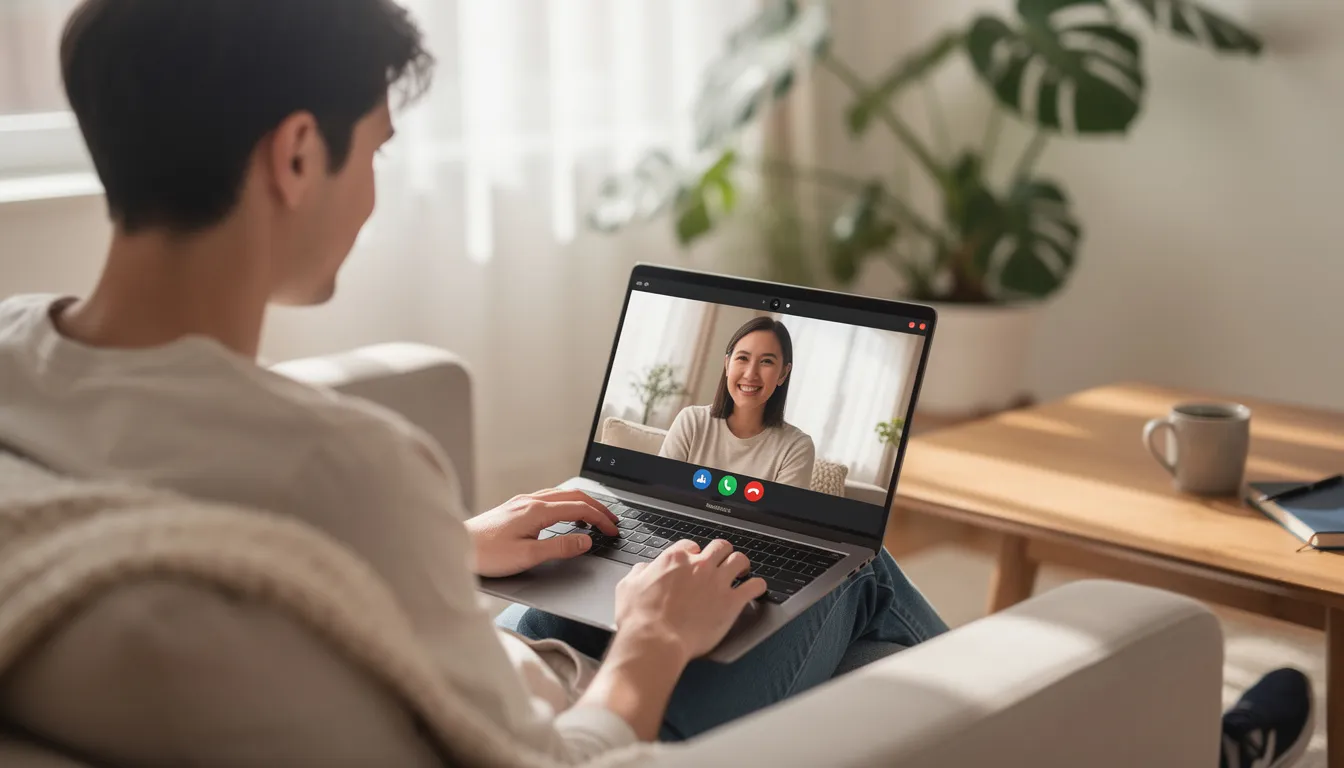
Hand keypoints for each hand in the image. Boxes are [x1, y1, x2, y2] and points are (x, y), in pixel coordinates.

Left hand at [466, 489, 618, 577]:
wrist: (454, 546)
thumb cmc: (486, 554)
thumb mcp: (527, 556)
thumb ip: (559, 547)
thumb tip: (586, 540)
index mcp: (537, 511)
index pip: (580, 509)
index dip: (601, 519)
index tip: (614, 530)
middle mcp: (530, 501)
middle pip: (573, 496)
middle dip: (597, 507)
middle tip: (612, 521)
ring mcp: (521, 502)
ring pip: (561, 494)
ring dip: (582, 503)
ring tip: (595, 515)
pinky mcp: (513, 508)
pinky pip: (548, 498)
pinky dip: (566, 503)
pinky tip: (564, 513)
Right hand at [614, 539, 766, 662]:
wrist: (655, 641)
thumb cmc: (640, 618)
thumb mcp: (628, 587)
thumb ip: (639, 572)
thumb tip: (645, 569)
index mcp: (674, 560)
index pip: (691, 546)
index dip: (694, 554)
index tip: (695, 562)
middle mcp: (699, 566)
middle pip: (719, 547)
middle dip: (721, 553)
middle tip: (721, 562)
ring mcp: (717, 582)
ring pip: (740, 560)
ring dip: (742, 564)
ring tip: (742, 571)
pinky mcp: (731, 602)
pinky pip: (754, 586)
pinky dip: (757, 586)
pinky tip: (756, 588)